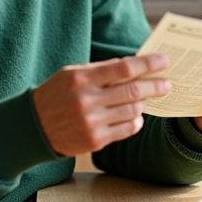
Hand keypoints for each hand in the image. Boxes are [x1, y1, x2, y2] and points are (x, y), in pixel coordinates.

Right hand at [33, 54, 170, 156]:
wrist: (33, 126)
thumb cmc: (56, 94)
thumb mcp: (71, 74)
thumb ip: (101, 70)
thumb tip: (134, 66)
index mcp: (81, 79)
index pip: (123, 69)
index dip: (147, 64)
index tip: (163, 61)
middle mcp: (86, 100)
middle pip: (133, 91)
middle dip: (155, 86)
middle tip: (167, 84)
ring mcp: (91, 122)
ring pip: (133, 111)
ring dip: (144, 103)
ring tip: (146, 98)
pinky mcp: (95, 140)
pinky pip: (127, 129)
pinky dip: (136, 120)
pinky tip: (135, 115)